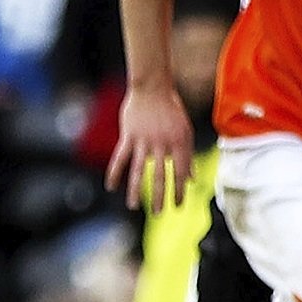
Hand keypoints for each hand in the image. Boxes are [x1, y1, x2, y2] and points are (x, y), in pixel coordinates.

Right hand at [106, 85, 193, 208]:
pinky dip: (115, 173)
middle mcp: (162, 143)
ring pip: (138, 170)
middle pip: (159, 175)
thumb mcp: (184, 131)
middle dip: (159, 196)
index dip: (179, 190)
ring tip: (133, 206)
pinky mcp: (129, 136)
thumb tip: (191, 178)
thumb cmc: (171, 109)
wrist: (153, 87)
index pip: (180, 172)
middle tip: (157, 213)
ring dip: (135, 190)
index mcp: (179, 142)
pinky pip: (120, 158)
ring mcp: (144, 140)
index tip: (177, 205)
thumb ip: (186, 156)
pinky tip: (111, 186)